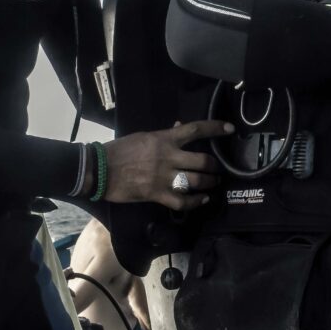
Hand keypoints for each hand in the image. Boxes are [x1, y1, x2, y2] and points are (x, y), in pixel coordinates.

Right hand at [106, 120, 229, 212]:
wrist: (99, 170)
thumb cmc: (119, 151)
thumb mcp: (143, 137)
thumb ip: (164, 135)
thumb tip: (180, 127)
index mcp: (164, 139)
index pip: (195, 129)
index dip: (216, 128)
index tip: (230, 129)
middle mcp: (168, 157)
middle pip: (203, 161)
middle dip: (214, 166)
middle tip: (217, 170)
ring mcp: (163, 177)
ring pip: (196, 181)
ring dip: (209, 183)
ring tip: (212, 184)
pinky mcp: (157, 194)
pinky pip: (183, 201)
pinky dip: (196, 202)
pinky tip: (202, 200)